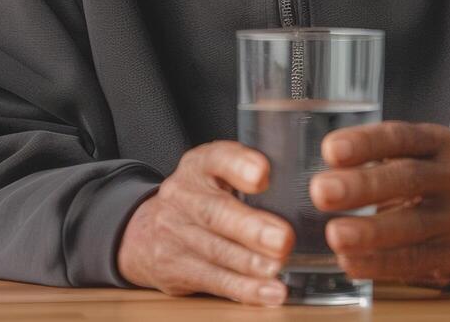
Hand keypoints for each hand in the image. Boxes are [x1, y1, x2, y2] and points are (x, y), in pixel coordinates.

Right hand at [116, 141, 294, 305]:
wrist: (144, 230)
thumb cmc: (199, 198)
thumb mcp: (214, 174)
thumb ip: (248, 175)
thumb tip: (306, 191)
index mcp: (199, 166)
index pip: (216, 158)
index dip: (239, 165)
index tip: (263, 174)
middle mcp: (183, 196)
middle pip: (215, 211)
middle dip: (251, 227)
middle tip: (283, 238)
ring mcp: (175, 233)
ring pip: (215, 250)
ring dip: (250, 263)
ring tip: (278, 268)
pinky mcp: (175, 267)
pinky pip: (213, 280)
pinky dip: (244, 289)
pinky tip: (270, 292)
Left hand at [310, 121, 449, 287]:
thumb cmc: (411, 186)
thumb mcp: (398, 161)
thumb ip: (364, 160)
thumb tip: (302, 167)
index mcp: (437, 143)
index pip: (401, 137)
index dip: (365, 143)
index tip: (329, 150)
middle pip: (408, 178)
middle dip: (363, 186)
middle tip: (320, 192)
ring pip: (415, 224)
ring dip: (370, 232)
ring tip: (334, 235)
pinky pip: (418, 260)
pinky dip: (380, 264)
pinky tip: (350, 262)